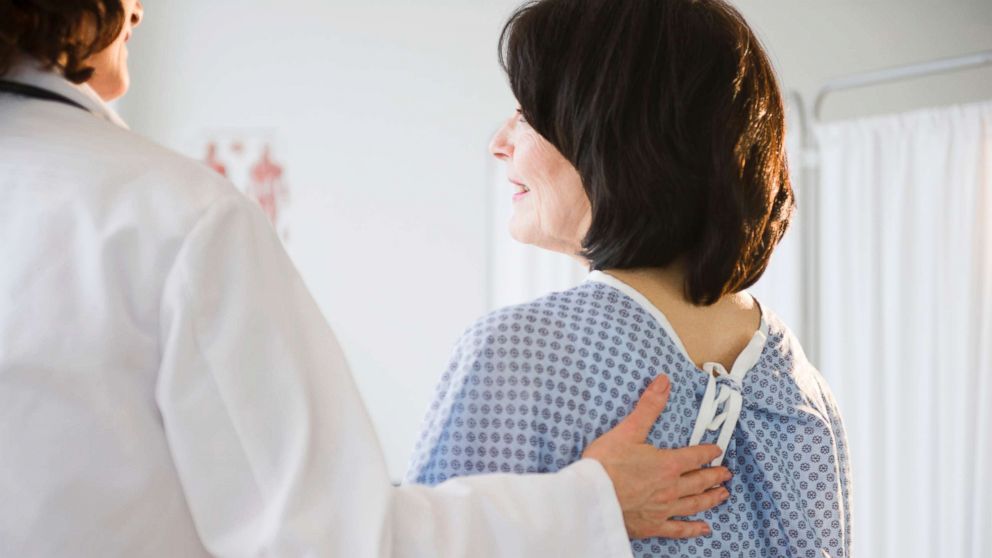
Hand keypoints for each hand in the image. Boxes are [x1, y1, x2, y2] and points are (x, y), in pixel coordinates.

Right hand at [582, 374, 731, 538]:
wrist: (590, 498)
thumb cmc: (606, 463)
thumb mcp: (628, 430)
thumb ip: (649, 406)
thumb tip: (664, 381)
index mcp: (668, 464)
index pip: (695, 456)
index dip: (708, 452)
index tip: (717, 450)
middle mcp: (672, 488)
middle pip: (700, 481)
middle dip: (715, 475)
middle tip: (726, 474)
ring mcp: (664, 509)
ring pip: (694, 503)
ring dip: (711, 498)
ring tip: (723, 495)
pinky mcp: (653, 526)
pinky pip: (679, 529)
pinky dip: (693, 529)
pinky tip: (703, 529)